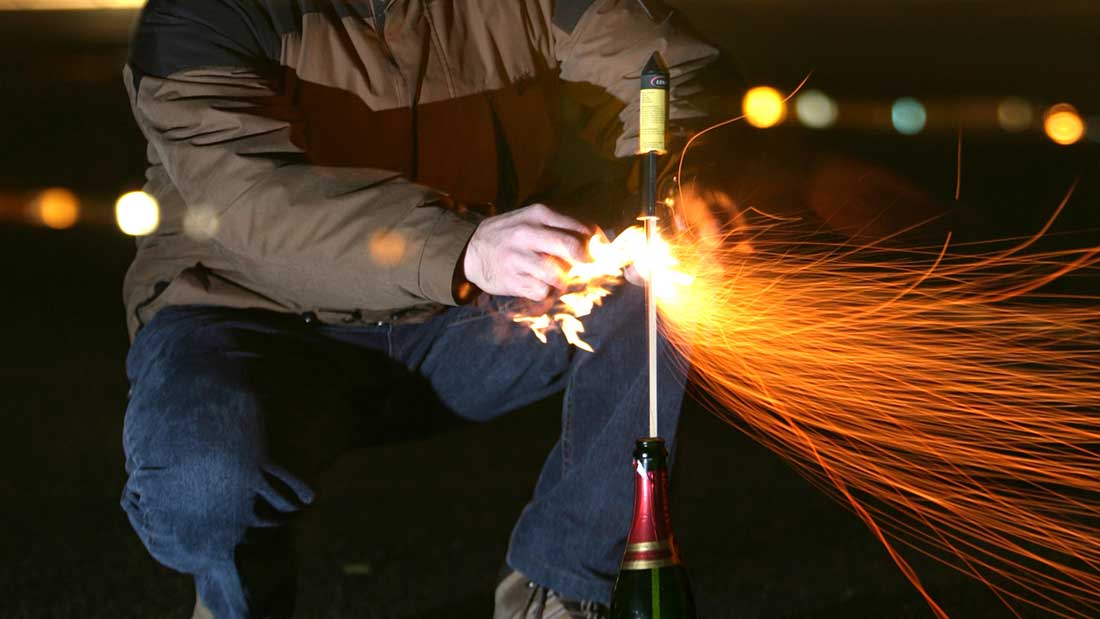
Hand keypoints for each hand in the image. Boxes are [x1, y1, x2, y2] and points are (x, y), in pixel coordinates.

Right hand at [462, 204, 589, 300]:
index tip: (600, 252)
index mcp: (538, 214)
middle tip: (584, 266)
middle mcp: (528, 233)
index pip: (581, 228)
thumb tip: (598, 244)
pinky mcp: (512, 280)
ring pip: (560, 275)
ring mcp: (519, 258)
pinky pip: (542, 292)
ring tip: (555, 278)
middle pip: (573, 248)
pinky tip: (537, 284)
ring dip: (563, 280)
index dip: (597, 244)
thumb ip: (561, 227)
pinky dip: (545, 292)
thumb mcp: (532, 219)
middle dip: (586, 261)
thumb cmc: (510, 235)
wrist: (470, 249)